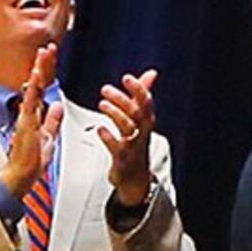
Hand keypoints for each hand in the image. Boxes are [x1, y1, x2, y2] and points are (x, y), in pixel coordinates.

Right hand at [2, 44, 57, 196]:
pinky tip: (37, 73)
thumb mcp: (48, 137)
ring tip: (45, 52)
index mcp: (35, 115)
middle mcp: (29, 113)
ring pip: (35, 87)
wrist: (19, 176)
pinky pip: (31, 100)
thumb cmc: (30, 162)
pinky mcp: (26, 122)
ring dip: (40, 69)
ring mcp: (27, 116)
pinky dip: (34, 86)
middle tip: (49, 48)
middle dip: (44, 65)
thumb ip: (52, 121)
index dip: (47, 74)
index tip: (50, 59)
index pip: (43, 89)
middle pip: (38, 84)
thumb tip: (57, 107)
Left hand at [94, 68, 159, 204]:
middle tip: (105, 89)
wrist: (135, 177)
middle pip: (136, 113)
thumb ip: (143, 95)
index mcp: (147, 121)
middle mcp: (142, 132)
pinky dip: (108, 137)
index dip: (137, 89)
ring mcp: (133, 145)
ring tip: (102, 105)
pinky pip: (116, 147)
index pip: (146, 102)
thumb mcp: (141, 119)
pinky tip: (99, 130)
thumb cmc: (135, 144)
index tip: (127, 78)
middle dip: (122, 100)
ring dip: (115, 114)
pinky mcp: (123, 159)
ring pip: (128, 127)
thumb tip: (152, 73)